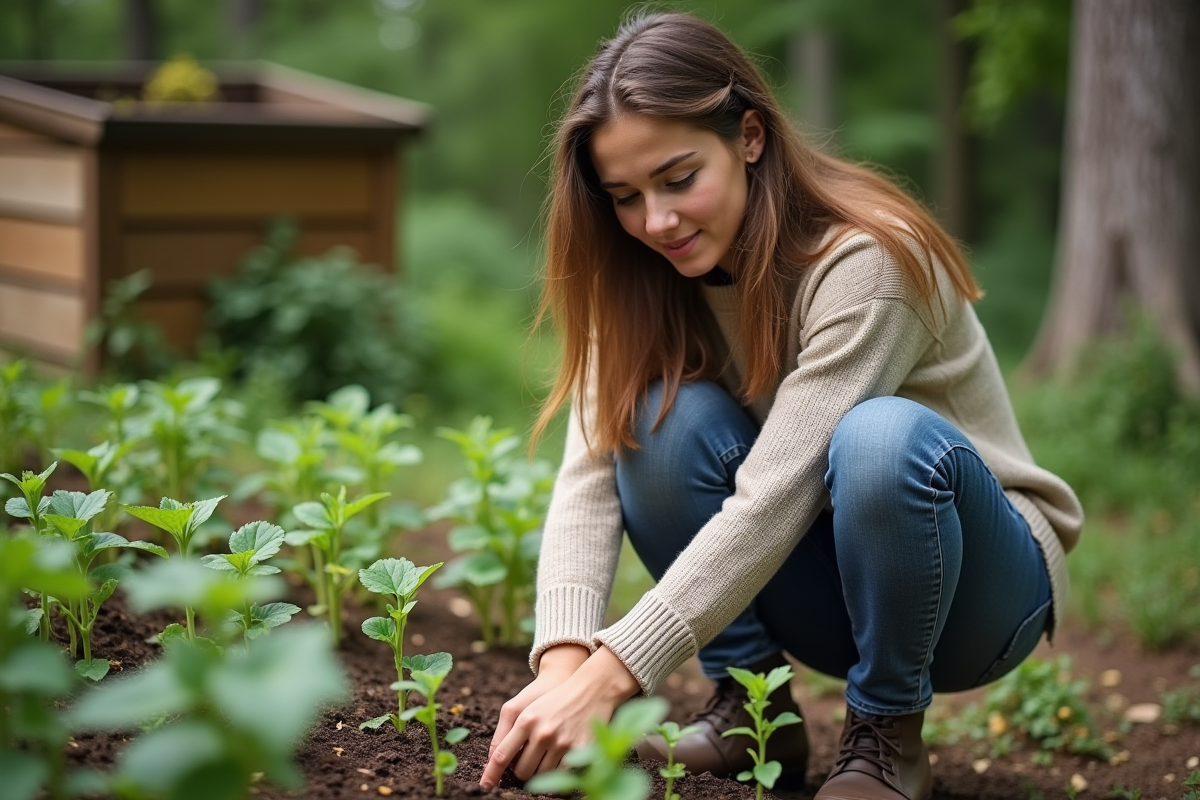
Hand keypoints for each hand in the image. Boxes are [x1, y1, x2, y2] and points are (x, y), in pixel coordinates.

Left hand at [480, 645, 639, 787]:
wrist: (590, 688)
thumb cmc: (552, 698)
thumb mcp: (524, 706)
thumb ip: (505, 730)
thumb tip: (494, 760)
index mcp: (526, 720)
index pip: (502, 756)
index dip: (491, 774)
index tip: (485, 786)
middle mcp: (543, 733)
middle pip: (522, 771)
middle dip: (522, 770)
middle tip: (530, 758)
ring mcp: (562, 743)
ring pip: (541, 776)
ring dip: (540, 771)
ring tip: (547, 753)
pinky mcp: (580, 750)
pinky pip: (561, 775)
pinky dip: (557, 773)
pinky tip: (559, 759)